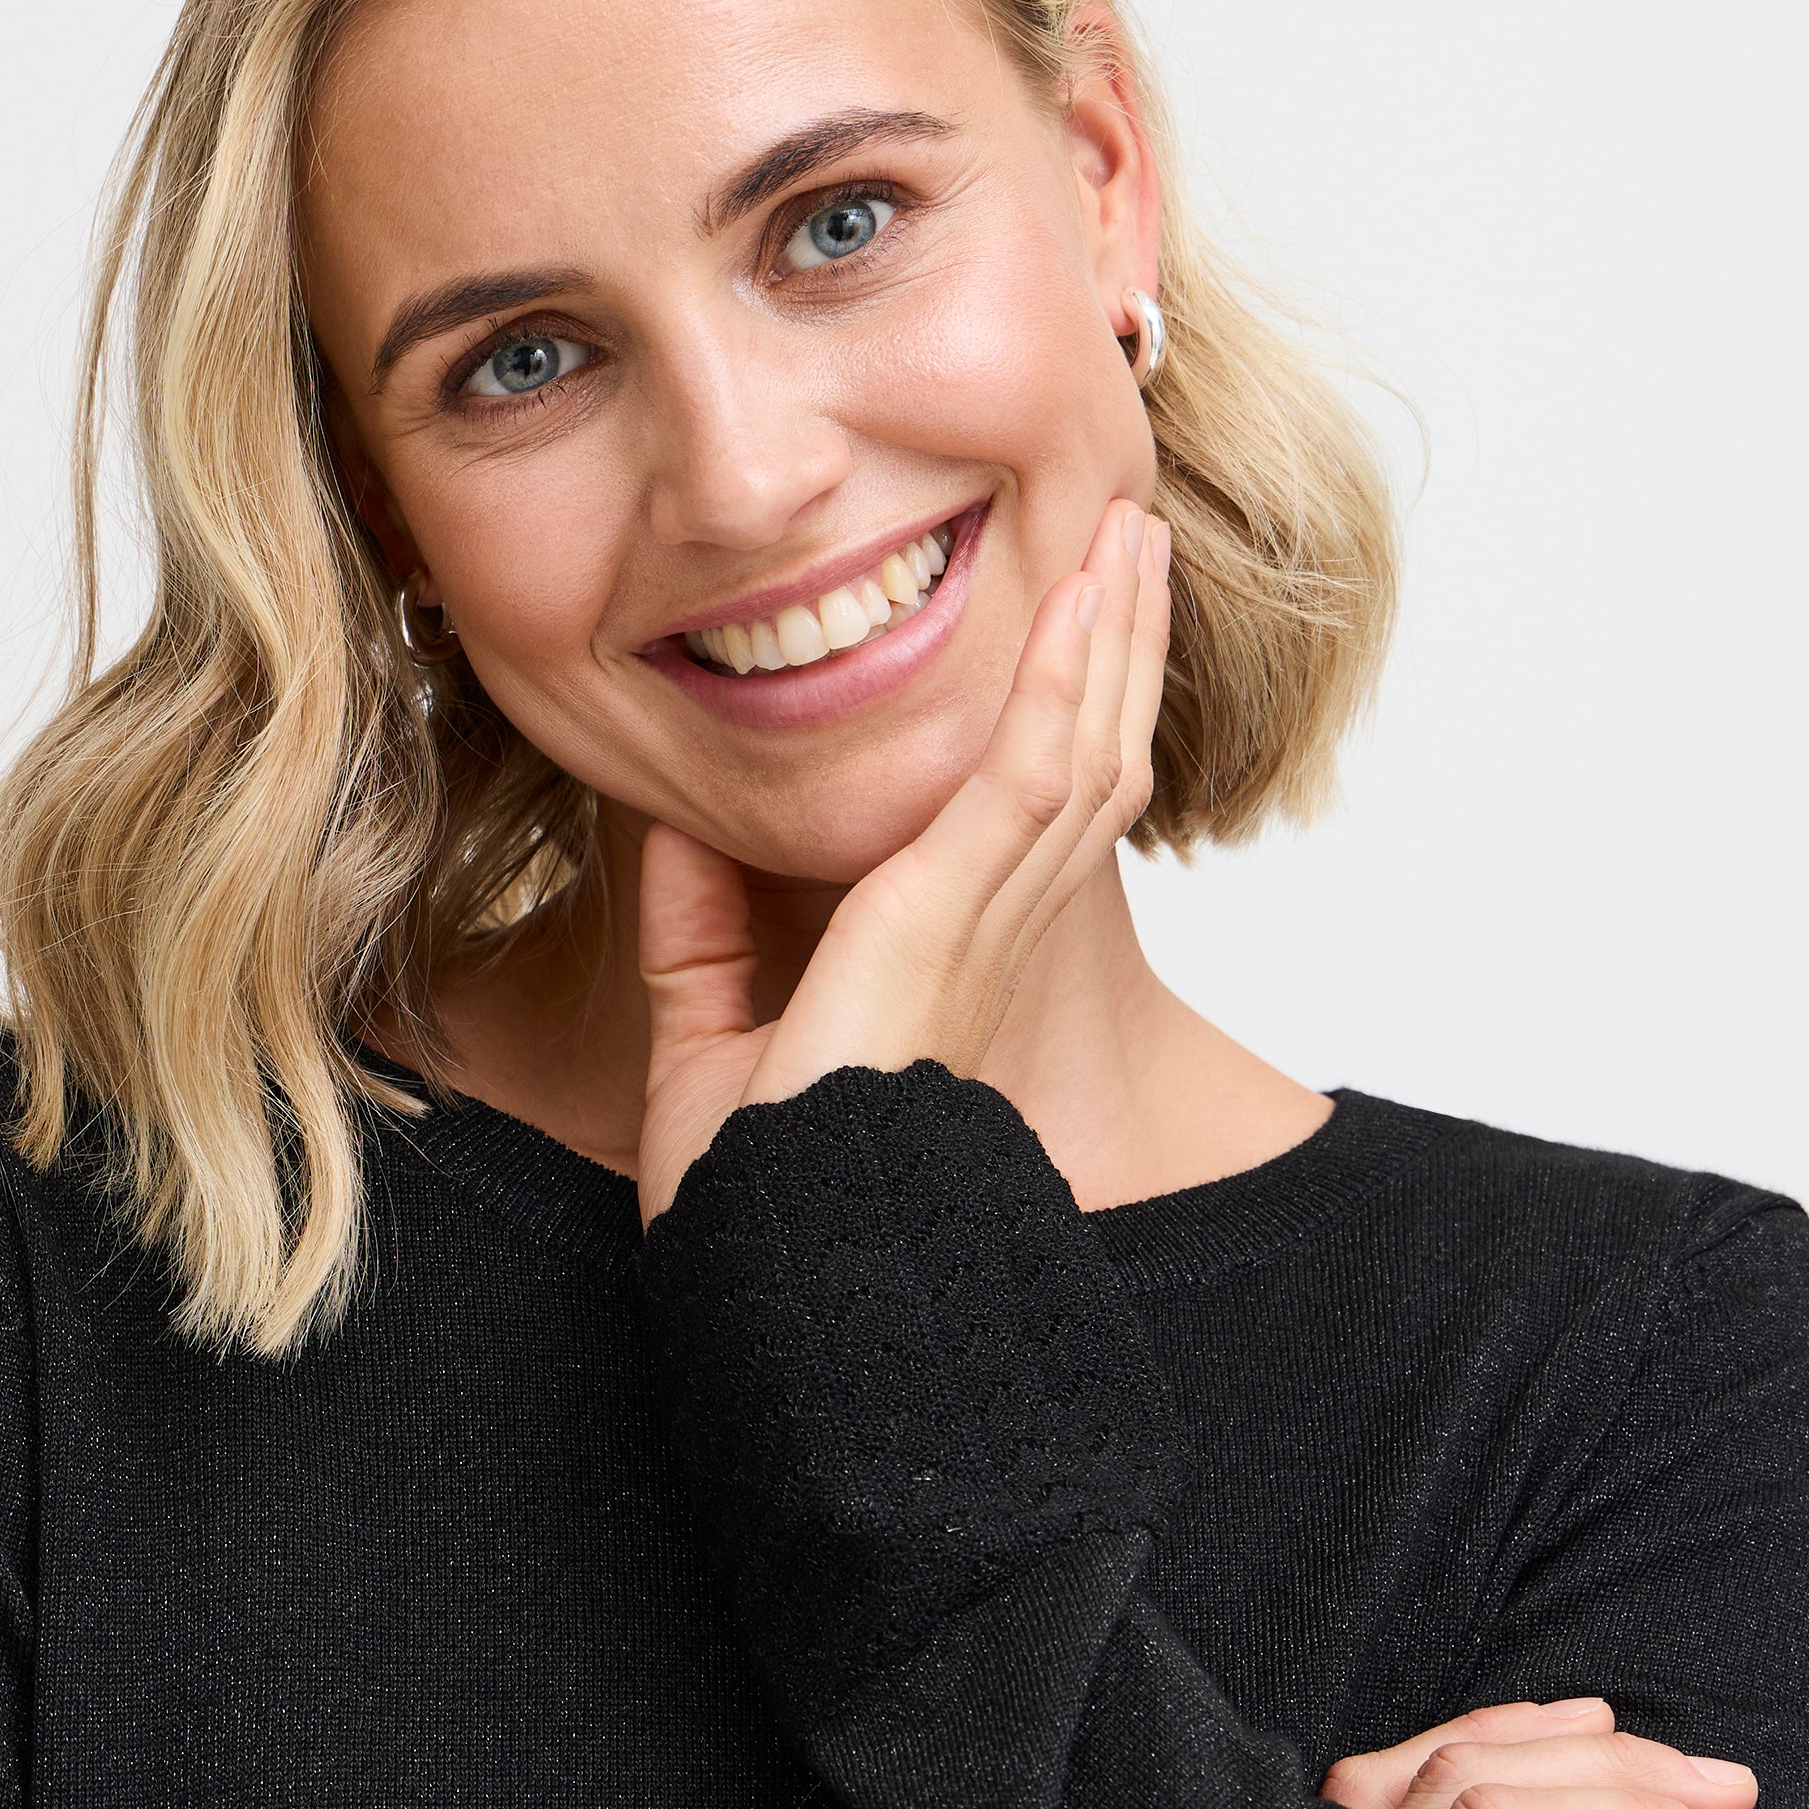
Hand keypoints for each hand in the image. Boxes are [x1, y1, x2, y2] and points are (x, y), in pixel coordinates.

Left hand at [635, 498, 1170, 1225]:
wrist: (771, 1271)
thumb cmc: (757, 1197)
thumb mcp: (706, 1042)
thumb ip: (701, 935)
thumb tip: (675, 833)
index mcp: (939, 962)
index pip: (1022, 808)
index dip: (1059, 709)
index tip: (1071, 618)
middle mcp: (982, 938)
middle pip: (1080, 762)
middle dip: (1113, 649)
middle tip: (1132, 543)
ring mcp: (976, 926)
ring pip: (1080, 752)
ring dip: (1111, 638)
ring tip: (1133, 538)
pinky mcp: (945, 920)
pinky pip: (1030, 778)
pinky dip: (1063, 683)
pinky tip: (1085, 602)